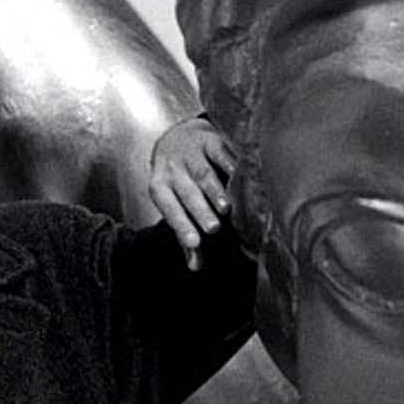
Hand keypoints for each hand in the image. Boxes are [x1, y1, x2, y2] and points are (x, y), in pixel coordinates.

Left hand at [149, 116, 236, 269]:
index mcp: (160, 188)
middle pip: (187, 193)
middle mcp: (173, 170)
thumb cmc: (180, 182)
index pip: (169, 209)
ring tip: (226, 208)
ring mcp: (191, 153)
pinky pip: (221, 154)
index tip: (194, 244)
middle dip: (200, 211)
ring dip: (215, 192)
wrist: (179, 136)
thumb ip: (187, 236)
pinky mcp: (211, 140)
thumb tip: (195, 266)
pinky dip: (232, 168)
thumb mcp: (177, 205)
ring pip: (203, 175)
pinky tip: (242, 182)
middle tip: (213, 229)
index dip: (182, 226)